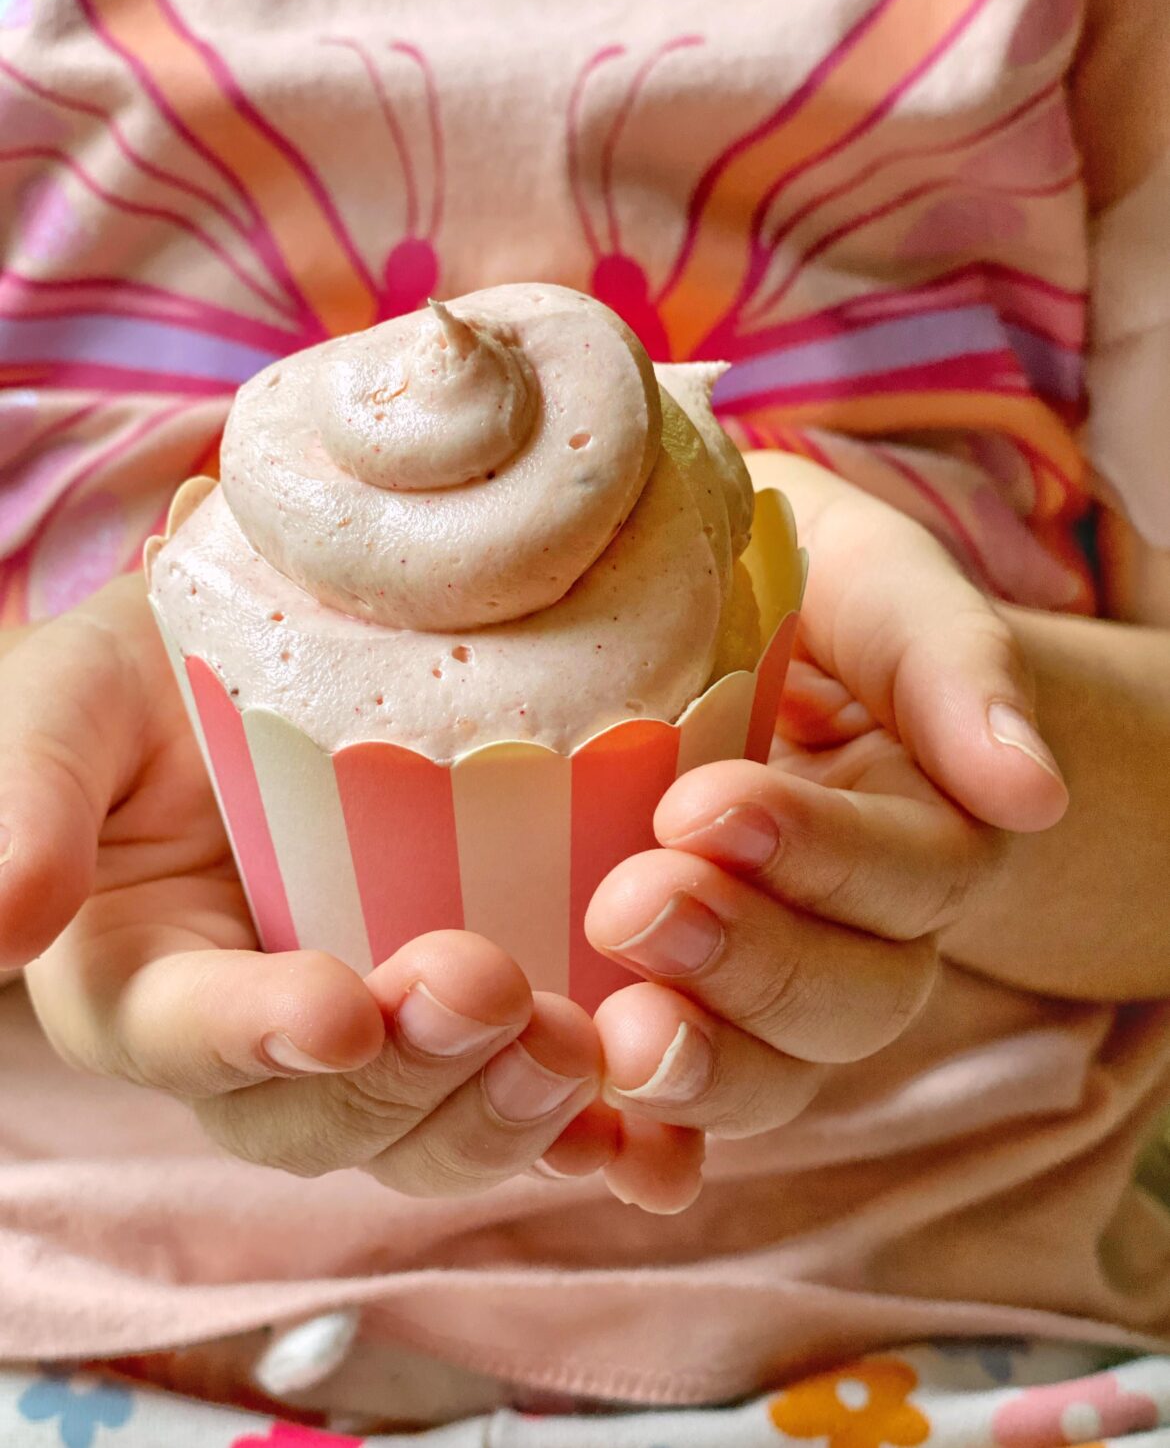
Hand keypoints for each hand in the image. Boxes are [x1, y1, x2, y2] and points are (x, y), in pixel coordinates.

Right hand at [0, 575, 609, 1194]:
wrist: (293, 659)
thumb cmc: (158, 683)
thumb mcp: (73, 709)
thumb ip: (26, 798)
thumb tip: (0, 920)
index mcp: (151, 986)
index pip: (186, 1037)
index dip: (254, 1039)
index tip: (332, 1007)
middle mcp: (267, 1047)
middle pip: (328, 1119)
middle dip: (408, 1076)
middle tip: (484, 991)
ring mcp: (383, 1045)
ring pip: (436, 1134)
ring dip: (507, 1112)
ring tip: (578, 1047)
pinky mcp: (482, 1027)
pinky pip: (537, 1112)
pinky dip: (598, 1140)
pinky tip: (655, 1147)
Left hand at [585, 455, 1069, 1208]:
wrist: (713, 628)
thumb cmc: (801, 591)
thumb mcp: (871, 580)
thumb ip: (949, 659)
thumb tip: (1031, 790)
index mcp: (921, 820)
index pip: (904, 869)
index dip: (818, 855)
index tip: (706, 807)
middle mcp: (862, 925)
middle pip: (854, 998)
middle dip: (753, 965)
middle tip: (635, 905)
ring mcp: (772, 980)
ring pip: (778, 1074)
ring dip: (704, 1068)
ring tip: (615, 1032)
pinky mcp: (683, 1012)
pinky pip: (687, 1118)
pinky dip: (653, 1152)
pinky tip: (608, 1157)